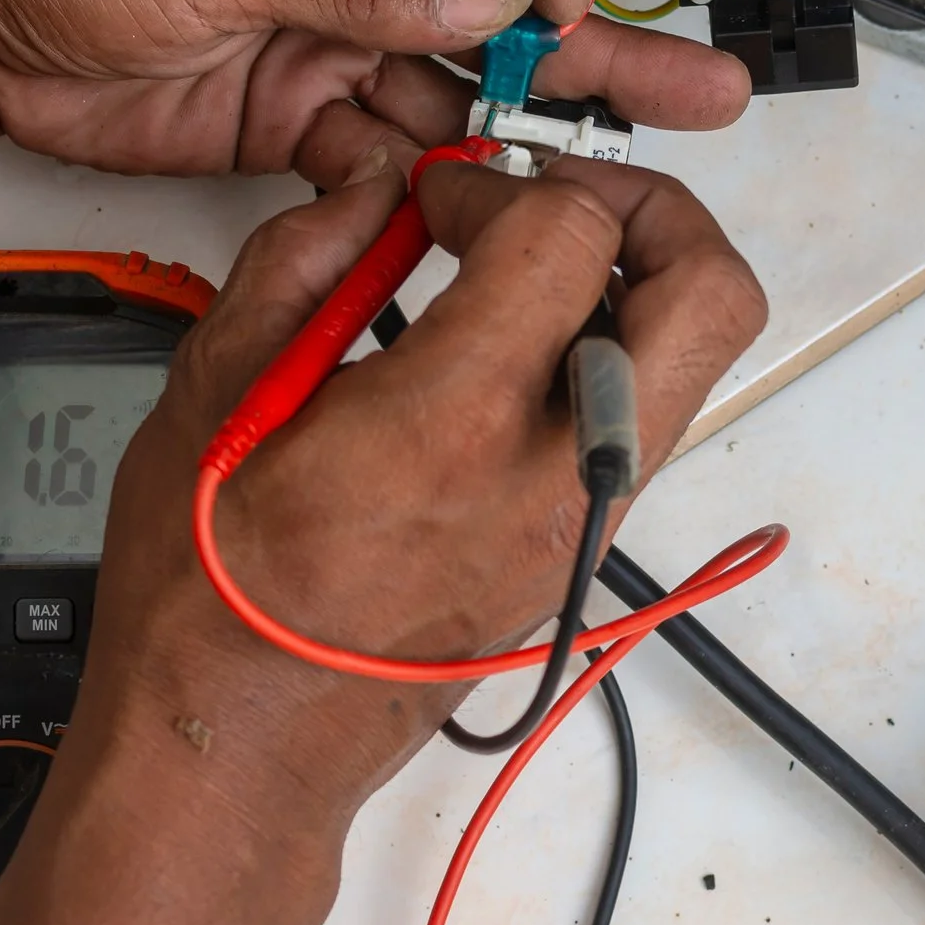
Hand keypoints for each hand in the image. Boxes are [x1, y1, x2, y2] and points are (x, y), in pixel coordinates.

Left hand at [0, 0, 747, 185]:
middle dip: (601, 49)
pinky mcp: (292, 123)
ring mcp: (328, 45)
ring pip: (458, 92)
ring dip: (536, 135)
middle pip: (504, 4)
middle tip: (701, 94)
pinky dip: (424, 191)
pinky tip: (474, 219)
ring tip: (623, 183)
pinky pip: (385, 160)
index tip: (561, 3)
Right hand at [67, 147, 766, 837]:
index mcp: (455, 421)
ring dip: (635, 287)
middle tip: (559, 198)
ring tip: (527, 272)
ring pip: (693, 364)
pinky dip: (604, 359)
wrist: (241, 739)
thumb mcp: (215, 388)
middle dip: (653, 211)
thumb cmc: (213, 593)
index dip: (504, 185)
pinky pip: (640, 425)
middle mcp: (550, 475)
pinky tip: (503, 351)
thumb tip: (365, 191)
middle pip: (711, 295)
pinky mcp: (577, 552)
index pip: (572, 235)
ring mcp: (579, 523)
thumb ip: (302, 259)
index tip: (440, 201)